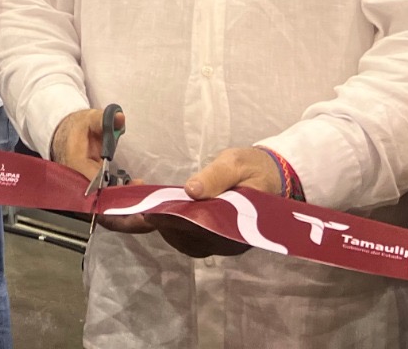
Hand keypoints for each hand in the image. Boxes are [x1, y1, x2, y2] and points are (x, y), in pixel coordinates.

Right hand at [51, 108, 153, 235]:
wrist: (63, 135)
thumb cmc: (77, 128)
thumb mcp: (89, 119)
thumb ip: (104, 120)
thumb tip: (120, 119)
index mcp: (77, 167)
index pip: (97, 189)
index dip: (117, 197)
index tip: (136, 196)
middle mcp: (79, 186)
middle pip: (101, 211)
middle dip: (125, 216)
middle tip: (147, 210)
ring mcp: (85, 194)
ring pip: (105, 214)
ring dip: (127, 214)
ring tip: (147, 202)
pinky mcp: (93, 196)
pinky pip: (107, 209)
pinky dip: (123, 210)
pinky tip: (138, 200)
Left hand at [129, 147, 287, 257]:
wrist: (273, 176)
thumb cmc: (255, 169)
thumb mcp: (237, 165)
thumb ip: (216, 178)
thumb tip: (192, 190)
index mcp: (236, 226)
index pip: (198, 229)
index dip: (170, 221)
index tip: (148, 211)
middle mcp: (226, 242)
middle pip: (185, 238)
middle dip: (158, 222)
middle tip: (134, 205)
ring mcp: (219, 242)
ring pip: (182, 240)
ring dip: (159, 224)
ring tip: (140, 203)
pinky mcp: (213, 237)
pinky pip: (186, 237)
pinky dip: (168, 225)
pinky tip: (155, 208)